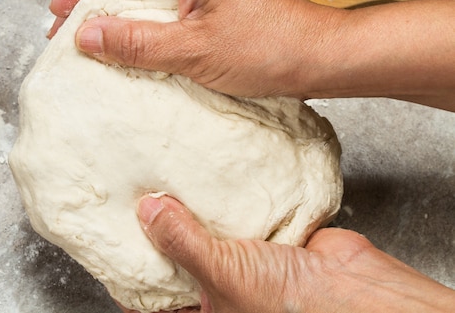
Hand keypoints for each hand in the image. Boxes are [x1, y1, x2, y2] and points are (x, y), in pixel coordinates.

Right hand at [48, 0, 337, 98]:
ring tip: (95, 37)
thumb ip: (133, 43)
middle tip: (72, 29)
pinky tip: (131, 38)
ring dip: (118, 6)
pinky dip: (144, 14)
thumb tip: (88, 36)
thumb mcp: (191, 52)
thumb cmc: (270, 48)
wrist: (317, 57)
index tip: (61, 11)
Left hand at [121, 194, 454, 312]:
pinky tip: (214, 174)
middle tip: (139, 197)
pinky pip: (243, 212)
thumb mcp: (222, 276)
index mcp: (207, 310)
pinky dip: (231, 195)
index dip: (133, 274)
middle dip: (164, 228)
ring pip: (212, 229)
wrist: (358, 294)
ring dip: (197, 207)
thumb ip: (181, 242)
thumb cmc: (291, 309)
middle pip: (182, 255)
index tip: (113, 243)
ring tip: (168, 178)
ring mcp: (248, 259)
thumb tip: (146, 211)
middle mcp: (224, 287)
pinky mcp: (272, 234)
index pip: (156, 297)